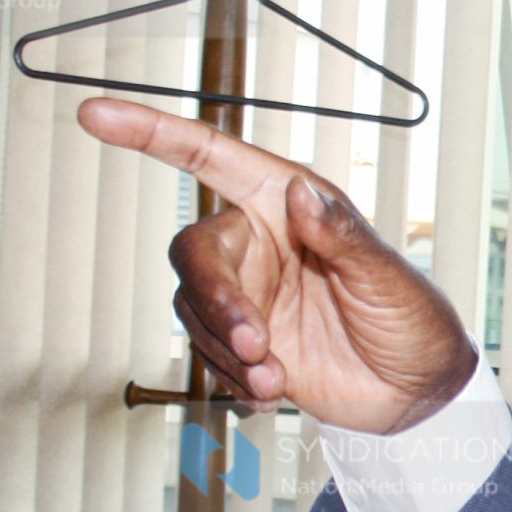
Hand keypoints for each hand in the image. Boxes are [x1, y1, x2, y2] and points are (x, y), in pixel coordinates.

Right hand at [76, 97, 474, 431]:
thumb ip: (342, 236)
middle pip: (194, 252)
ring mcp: (247, 294)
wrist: (415, 395)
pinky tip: (275, 391)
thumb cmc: (413, 319)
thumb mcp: (387, 276)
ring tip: (276, 377)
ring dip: (227, 350)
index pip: (209, 156)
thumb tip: (302, 194)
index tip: (96, 115)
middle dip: (216, 301)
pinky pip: (209, 356)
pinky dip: (234, 379)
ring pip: (195, 310)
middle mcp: (259, 241)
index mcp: (287, 201)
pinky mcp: (244, 343)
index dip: (151, 133)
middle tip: (254, 345)